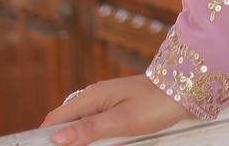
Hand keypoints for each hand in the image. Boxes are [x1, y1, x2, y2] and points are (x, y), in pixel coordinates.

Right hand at [39, 74, 190, 144]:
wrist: (183, 88)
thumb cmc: (155, 103)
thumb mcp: (122, 120)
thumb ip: (89, 129)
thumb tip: (57, 138)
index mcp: (93, 96)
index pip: (56, 118)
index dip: (46, 137)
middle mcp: (95, 96)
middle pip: (67, 122)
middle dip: (62, 140)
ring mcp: (106, 101)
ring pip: (81, 125)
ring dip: (79, 140)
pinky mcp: (117, 108)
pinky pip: (96, 124)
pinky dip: (93, 137)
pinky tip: (100, 144)